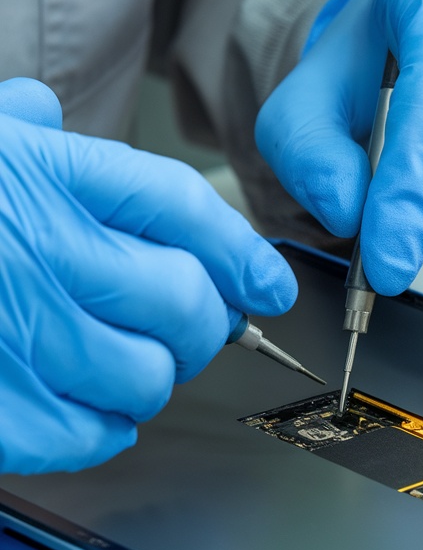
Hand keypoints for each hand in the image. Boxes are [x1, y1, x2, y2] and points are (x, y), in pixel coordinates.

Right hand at [0, 78, 295, 473]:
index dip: (241, 250)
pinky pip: (85, 436)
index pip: (179, 206)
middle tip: (192, 331)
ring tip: (129, 368)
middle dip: (203, 326)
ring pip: (145, 377)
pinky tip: (89, 414)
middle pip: (184, 301)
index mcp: (38, 174)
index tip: (268, 282)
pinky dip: (102, 431)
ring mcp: (14, 332)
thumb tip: (43, 113)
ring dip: (150, 380)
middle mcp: (39, 248)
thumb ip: (4, 129)